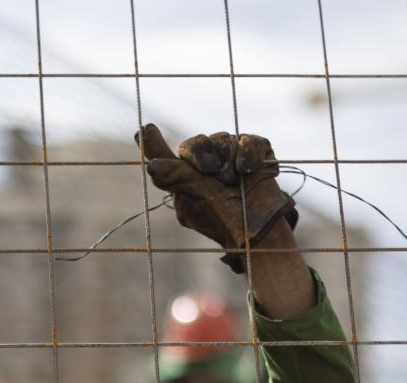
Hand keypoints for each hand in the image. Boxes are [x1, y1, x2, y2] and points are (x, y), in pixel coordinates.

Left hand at [136, 124, 297, 273]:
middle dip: (202, 155)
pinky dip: (247, 153)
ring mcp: (231, 158)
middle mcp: (205, 166)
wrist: (260, 229)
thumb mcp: (194, 199)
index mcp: (185, 179)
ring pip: (222, 138)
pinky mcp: (254, 154)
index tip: (146, 128)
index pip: (166, 155)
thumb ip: (173, 177)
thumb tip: (150, 165)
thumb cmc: (224, 219)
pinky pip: (247, 140)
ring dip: (228, 160)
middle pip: (196, 142)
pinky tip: (248, 170)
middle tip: (213, 174)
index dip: (154, 142)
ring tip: (234, 182)